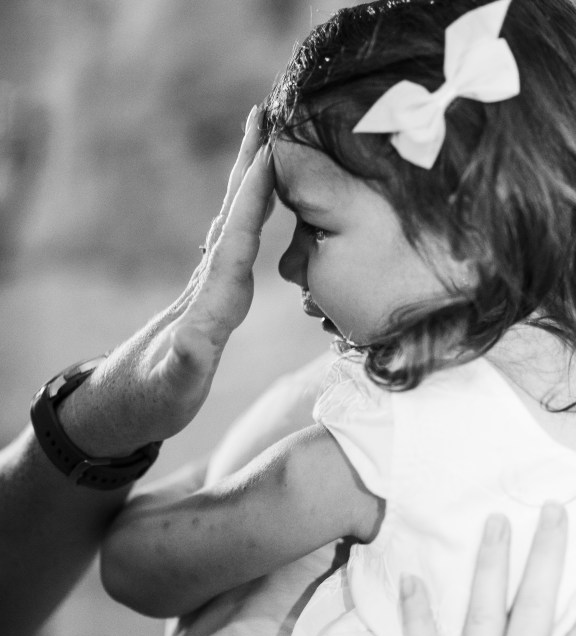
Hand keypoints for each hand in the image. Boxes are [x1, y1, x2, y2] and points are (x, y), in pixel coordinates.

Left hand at [58, 105, 274, 456]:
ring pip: (234, 222)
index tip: (272, 152)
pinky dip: (248, 213)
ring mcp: (207, 286)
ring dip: (251, 181)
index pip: (235, 240)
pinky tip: (255, 204)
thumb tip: (196, 341)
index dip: (254, 198)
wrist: (126, 406)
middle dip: (251, 166)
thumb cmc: (154, 400)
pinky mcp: (208, 294)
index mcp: (209, 302)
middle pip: (234, 215)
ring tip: (269, 142)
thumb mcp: (174, 388)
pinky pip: (236, 241)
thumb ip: (186, 364)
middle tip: (269, 112)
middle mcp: (208, 284)